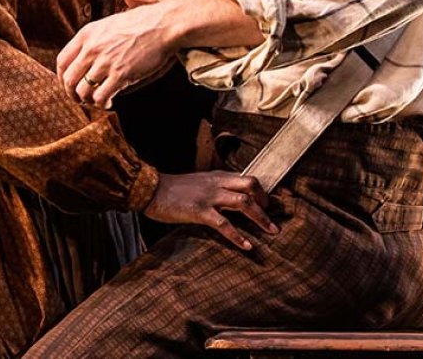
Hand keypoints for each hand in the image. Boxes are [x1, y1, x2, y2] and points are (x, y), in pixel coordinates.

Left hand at [58, 0, 177, 105]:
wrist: (167, 24)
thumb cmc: (149, 17)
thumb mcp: (125, 5)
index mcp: (88, 33)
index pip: (62, 60)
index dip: (62, 77)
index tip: (70, 83)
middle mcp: (92, 47)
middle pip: (68, 79)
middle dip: (72, 93)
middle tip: (81, 98)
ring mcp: (105, 61)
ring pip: (82, 90)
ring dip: (88, 100)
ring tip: (97, 101)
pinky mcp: (120, 74)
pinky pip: (101, 96)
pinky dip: (103, 103)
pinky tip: (110, 102)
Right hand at [144, 171, 277, 250]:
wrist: (150, 190)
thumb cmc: (171, 190)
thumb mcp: (197, 184)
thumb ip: (214, 189)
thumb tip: (229, 201)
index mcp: (217, 176)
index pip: (247, 179)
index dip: (263, 192)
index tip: (271, 204)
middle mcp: (216, 183)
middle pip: (251, 185)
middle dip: (266, 202)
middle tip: (271, 219)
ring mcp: (209, 196)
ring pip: (243, 202)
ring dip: (261, 218)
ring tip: (272, 232)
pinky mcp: (199, 211)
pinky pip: (224, 224)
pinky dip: (238, 236)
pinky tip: (247, 246)